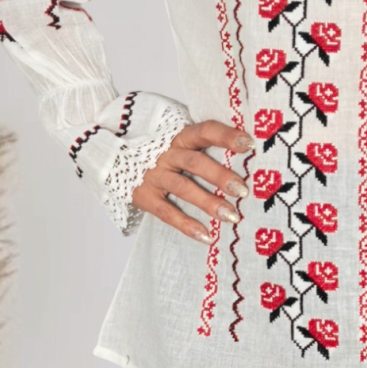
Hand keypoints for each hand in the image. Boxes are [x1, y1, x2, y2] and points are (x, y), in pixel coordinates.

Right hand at [131, 119, 254, 241]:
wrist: (117, 158)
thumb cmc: (164, 152)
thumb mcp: (181, 142)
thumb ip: (206, 144)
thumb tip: (247, 150)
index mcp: (180, 136)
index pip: (205, 131)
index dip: (227, 136)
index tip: (250, 144)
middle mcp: (166, 154)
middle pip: (195, 162)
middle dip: (220, 176)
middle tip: (243, 190)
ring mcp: (154, 175)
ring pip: (183, 188)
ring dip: (208, 203)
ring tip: (231, 216)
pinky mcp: (145, 197)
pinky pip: (167, 213)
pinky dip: (187, 226)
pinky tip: (207, 236)